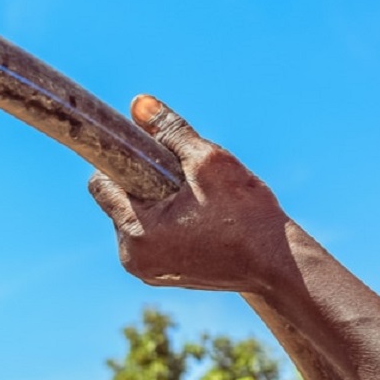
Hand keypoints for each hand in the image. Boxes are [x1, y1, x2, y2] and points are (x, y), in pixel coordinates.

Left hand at [87, 95, 290, 293]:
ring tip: (199, 202)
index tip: (149, 153)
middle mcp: (134, 258)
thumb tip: (140, 104)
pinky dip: (170, 221)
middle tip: (185, 180)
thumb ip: (170, 130)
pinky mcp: (164, 275)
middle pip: (120, 201)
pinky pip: (154, 236)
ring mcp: (149, 270)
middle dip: (146, 183)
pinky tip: (201, 218)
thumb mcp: (209, 162)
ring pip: (138, 218)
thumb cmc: (246, 215)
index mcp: (137, 232)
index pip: (101, 184)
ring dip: (159, 202)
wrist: (277, 263)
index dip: (123, 161)